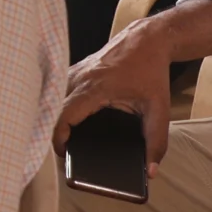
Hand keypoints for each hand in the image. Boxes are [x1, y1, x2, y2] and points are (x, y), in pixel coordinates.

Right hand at [53, 25, 177, 171]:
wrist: (147, 40)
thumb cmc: (151, 71)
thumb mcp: (159, 109)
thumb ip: (156, 142)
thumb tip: (151, 171)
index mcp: (95, 88)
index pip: (63, 116)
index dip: (58, 139)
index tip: (64, 155)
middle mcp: (79, 78)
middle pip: (53, 110)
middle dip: (54, 133)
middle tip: (65, 153)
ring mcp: (74, 71)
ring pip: (53, 99)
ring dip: (54, 118)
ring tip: (64, 139)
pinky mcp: (75, 70)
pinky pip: (59, 90)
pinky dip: (58, 105)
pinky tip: (65, 119)